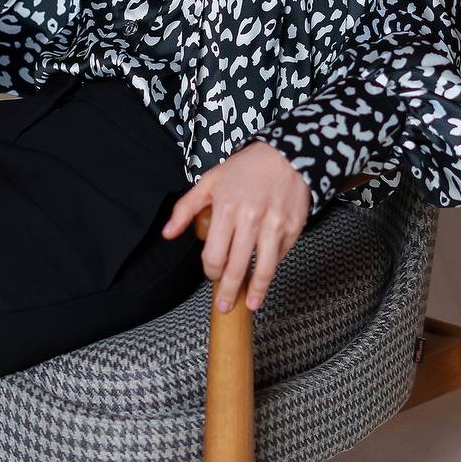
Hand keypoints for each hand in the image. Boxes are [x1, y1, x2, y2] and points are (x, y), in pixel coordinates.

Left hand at [160, 140, 309, 312]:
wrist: (287, 155)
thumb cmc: (247, 168)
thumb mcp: (210, 181)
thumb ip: (186, 208)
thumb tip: (167, 233)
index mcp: (226, 209)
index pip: (214, 255)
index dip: (210, 270)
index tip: (212, 274)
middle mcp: (250, 220)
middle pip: (237, 268)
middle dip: (228, 292)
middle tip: (225, 305)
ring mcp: (274, 227)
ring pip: (263, 270)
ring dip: (255, 292)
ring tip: (250, 304)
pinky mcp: (293, 230)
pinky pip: (280, 257)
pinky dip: (272, 269)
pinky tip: (266, 277)